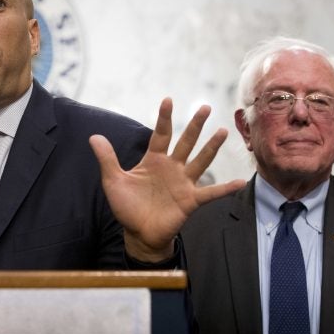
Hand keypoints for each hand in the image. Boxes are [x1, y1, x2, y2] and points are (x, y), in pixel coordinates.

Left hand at [90, 98, 245, 261]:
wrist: (138, 233)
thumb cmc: (127, 206)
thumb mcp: (113, 180)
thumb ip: (107, 159)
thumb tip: (93, 136)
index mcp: (153, 160)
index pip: (161, 134)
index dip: (164, 118)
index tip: (168, 99)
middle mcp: (172, 168)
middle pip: (186, 142)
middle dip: (195, 125)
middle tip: (205, 107)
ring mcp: (183, 183)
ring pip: (201, 161)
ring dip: (211, 147)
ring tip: (223, 131)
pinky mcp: (191, 200)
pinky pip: (211, 193)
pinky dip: (225, 188)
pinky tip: (239, 181)